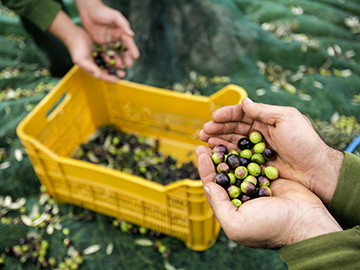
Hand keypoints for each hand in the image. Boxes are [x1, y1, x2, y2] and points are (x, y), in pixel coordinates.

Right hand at [48, 10, 123, 82]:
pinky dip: (114, 56)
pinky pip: (109, 55)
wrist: (74, 34)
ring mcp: (97, 57)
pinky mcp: (100, 50)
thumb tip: (98, 75)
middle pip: (106, 70)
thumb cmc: (76, 48)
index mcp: (90, 68)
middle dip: (115, 72)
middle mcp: (94, 64)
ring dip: (116, 64)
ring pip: (109, 63)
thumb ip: (89, 67)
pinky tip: (120, 56)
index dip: (109, 78)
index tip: (117, 80)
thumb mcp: (80, 59)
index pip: (101, 76)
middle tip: (123, 73)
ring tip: (123, 65)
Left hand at [75, 0, 139, 69]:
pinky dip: (107, 58)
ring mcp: (108, 41)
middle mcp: (116, 37)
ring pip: (114, 52)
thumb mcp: (115, 17)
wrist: (88, 10)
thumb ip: (123, 25)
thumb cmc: (103, 12)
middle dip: (126, 57)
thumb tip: (132, 34)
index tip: (136, 56)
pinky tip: (109, 64)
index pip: (128, 42)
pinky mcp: (100, 43)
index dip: (132, 49)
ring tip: (120, 66)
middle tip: (129, 65)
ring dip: (117, 60)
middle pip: (122, 49)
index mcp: (121, 31)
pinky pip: (105, 52)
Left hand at [196, 146, 341, 247]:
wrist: (304, 221)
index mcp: (231, 208)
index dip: (205, 167)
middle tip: (207, 139)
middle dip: (215, 155)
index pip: (213, 184)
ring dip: (229, 151)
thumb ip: (218, 205)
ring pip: (238, 164)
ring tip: (221, 136)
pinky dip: (246, 151)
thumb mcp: (236, 224)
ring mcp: (255, 186)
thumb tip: (207, 185)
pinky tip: (240, 140)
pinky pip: (254, 161)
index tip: (200, 150)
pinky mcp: (269, 177)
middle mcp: (241, 196)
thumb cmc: (269, 227)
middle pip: (224, 172)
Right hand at [199, 98, 343, 204]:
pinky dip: (226, 154)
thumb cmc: (304, 142)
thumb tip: (244, 101)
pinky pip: (238, 157)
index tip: (214, 117)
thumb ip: (264, 111)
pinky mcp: (256, 164)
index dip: (227, 115)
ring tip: (204, 140)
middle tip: (203, 131)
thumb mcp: (287, 118)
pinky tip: (216, 153)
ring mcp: (257, 149)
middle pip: (234, 128)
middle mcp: (260, 133)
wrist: (315, 170)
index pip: (242, 114)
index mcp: (267, 120)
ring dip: (218, 140)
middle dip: (218, 128)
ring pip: (233, 142)